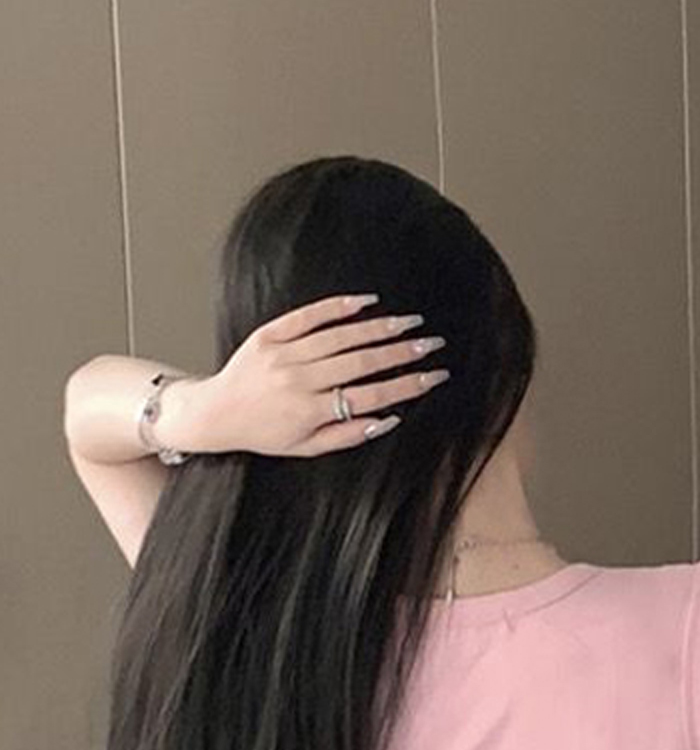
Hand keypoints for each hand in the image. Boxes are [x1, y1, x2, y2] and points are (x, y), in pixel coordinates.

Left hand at [168, 293, 450, 456]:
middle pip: (362, 362)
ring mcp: (284, 354)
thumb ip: (349, 435)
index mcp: (311, 412)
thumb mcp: (307, 448)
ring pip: (341, 337)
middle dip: (402, 351)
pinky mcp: (270, 335)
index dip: (407, 385)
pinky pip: (308, 317)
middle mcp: (299, 381)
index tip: (434, 376)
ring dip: (379, 328)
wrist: (214, 413)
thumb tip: (389, 418)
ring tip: (409, 322)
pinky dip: (338, 307)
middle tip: (431, 343)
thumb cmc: (264, 434)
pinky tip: (366, 301)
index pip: (372, 396)